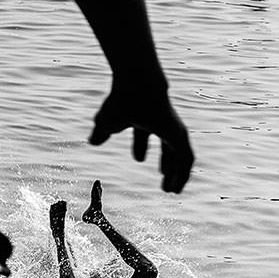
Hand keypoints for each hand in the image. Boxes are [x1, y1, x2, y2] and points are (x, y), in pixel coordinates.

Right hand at [89, 76, 193, 192]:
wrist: (137, 87)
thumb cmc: (121, 100)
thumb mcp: (107, 121)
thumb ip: (101, 131)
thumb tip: (93, 141)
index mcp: (144, 119)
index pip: (144, 135)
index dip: (140, 147)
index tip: (139, 159)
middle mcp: (162, 123)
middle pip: (167, 146)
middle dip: (166, 163)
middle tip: (163, 178)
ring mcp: (174, 129)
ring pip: (180, 156)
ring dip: (177, 174)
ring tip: (171, 190)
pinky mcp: (180, 135)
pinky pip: (185, 159)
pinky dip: (182, 174)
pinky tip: (176, 187)